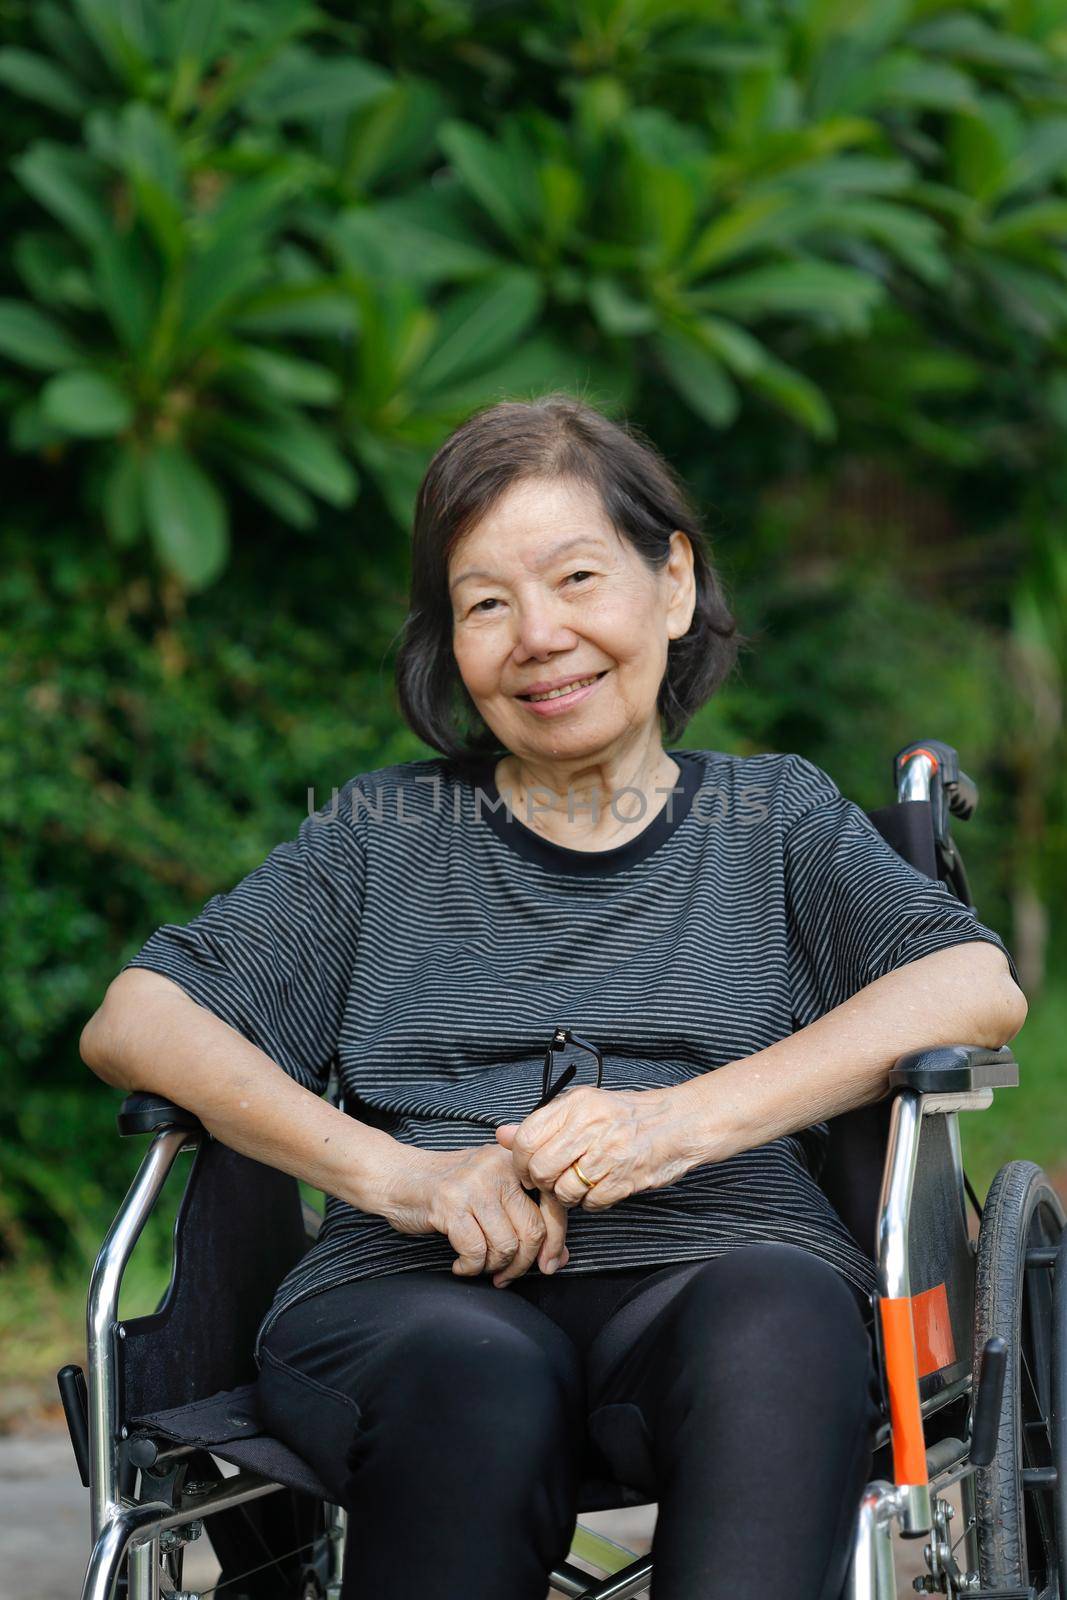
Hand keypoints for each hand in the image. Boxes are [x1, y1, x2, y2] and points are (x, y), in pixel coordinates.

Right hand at [368, 1140, 569, 1285]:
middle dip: (523, 1264)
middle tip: (507, 1275)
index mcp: (513, 1162)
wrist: (398, 1177)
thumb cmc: (450, 1190)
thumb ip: (526, 1217)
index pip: (552, 1204)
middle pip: (532, 1230)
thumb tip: (560, 1257)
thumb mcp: (492, 1191)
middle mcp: (497, 1168)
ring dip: (494, 1268)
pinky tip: (460, 1266)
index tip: (549, 1264)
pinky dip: (471, 1268)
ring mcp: (473, 1185)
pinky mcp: (450, 1205)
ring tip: (479, 1266)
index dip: (556, 1240)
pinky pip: (476, 1252)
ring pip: (506, 1245)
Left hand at [496, 1084, 698, 1210]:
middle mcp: (592, 1126)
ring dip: (567, 1195)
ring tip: (580, 1183)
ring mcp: (610, 1154)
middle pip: (541, 1168)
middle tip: (551, 1181)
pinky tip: (600, 1188)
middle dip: (541, 1182)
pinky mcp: (626, 1179)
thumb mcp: (584, 1107)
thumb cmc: (628, 1116)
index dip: (519, 1161)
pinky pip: (591, 1204)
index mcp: (577, 1104)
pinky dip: (591, 1203)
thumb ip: (543, 1123)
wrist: (680, 1123)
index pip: (527, 1137)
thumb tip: (502, 1135)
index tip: (527, 1168)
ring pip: (564, 1190)